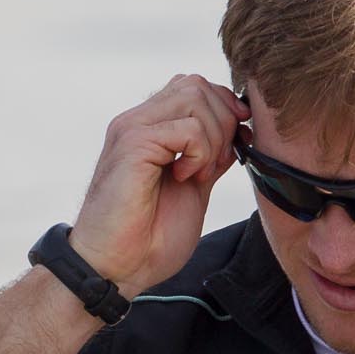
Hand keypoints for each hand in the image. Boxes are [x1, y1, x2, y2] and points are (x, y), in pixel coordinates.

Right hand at [70, 74, 248, 298]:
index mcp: (150, 127)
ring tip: (199, 174)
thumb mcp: (196, 185)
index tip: (234, 143)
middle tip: (214, 165)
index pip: (195, 85)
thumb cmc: (149, 236)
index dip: (224, 107)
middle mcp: (137, 121)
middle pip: (198, 85)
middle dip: (223, 122)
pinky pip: (187, 127)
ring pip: (195, 97)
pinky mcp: (132, 145)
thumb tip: (239, 127)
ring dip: (213, 138)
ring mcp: (131, 129)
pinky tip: (185, 178)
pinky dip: (200, 152)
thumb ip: (212, 153)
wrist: (115, 268)